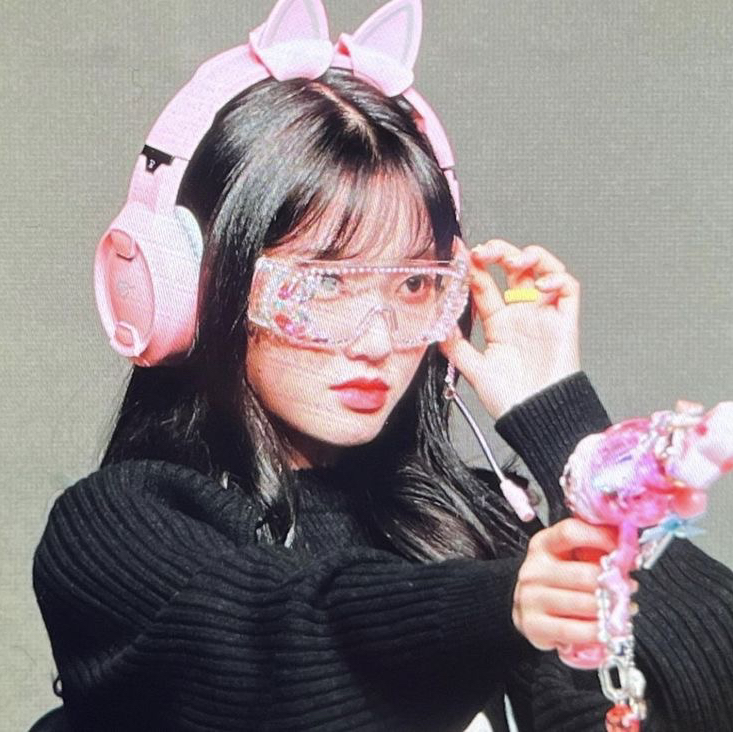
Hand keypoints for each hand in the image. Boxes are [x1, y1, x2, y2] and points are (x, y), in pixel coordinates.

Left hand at [440, 238, 580, 418]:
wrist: (537, 418)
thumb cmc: (509, 400)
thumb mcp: (474, 370)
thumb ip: (456, 347)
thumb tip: (436, 324)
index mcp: (498, 322)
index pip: (484, 285)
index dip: (472, 267)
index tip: (459, 252)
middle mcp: (520, 313)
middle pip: (512, 269)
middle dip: (499, 252)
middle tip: (483, 252)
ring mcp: (543, 314)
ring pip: (542, 269)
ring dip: (530, 256)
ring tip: (513, 260)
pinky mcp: (565, 321)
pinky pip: (568, 289)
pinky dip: (557, 277)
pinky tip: (541, 283)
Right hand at [511, 518, 637, 650]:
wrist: (532, 610)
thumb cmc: (558, 581)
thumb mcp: (570, 556)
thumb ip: (594, 547)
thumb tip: (628, 545)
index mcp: (542, 545)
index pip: (570, 532)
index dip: (601, 538)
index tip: (623, 549)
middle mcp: (534, 569)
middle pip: (584, 574)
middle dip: (614, 583)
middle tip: (629, 587)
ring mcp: (531, 597)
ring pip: (584, 603)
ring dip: (611, 609)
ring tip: (622, 609)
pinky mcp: (533, 625)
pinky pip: (575, 630)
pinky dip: (598, 632)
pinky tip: (608, 629)